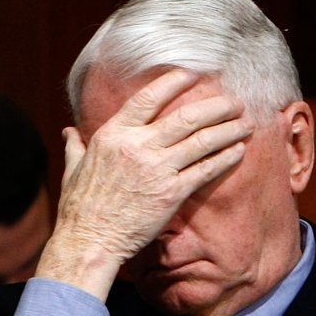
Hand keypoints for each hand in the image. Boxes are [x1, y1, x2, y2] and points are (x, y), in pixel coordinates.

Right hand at [37, 70, 253, 299]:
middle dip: (216, 106)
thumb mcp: (72, 169)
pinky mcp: (172, 193)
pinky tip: (239, 150)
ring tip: (246, 123)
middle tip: (235, 101)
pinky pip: (205, 169)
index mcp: (113, 135)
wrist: (90, 241)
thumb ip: (76, 146)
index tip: (193, 74)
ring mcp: (157, 169)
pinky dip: (225, 158)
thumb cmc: (79, 207)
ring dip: (229, 129)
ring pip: (202, 140)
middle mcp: (137, 146)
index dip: (173, 82)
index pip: (148, 98)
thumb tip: (70, 131)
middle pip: (186, 116)